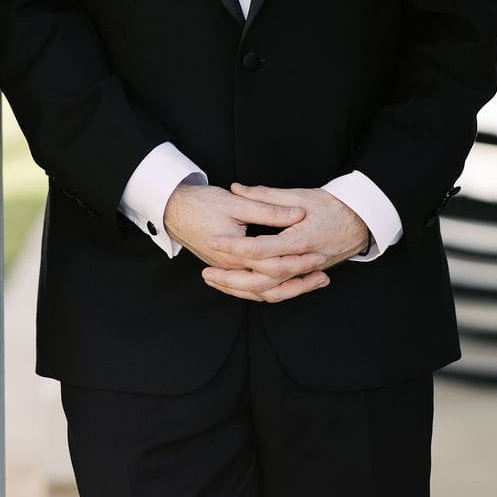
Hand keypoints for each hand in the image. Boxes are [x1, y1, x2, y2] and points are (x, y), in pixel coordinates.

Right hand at [163, 183, 330, 303]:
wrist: (174, 210)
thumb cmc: (202, 204)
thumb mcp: (237, 203)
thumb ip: (268, 209)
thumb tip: (298, 213)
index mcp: (236, 252)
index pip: (273, 263)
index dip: (298, 260)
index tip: (319, 254)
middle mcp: (232, 268)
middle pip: (270, 286)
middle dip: (299, 282)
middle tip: (323, 276)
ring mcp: (227, 272)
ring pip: (261, 293)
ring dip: (288, 290)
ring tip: (312, 283)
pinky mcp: (226, 271)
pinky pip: (250, 290)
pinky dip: (270, 291)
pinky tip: (285, 284)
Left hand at [200, 184, 369, 302]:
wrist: (361, 222)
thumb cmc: (332, 206)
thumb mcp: (299, 195)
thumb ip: (266, 195)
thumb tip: (237, 188)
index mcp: (298, 239)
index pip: (259, 249)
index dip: (234, 246)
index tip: (213, 241)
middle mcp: (301, 262)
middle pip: (261, 280)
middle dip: (231, 280)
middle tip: (206, 273)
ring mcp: (304, 273)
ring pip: (270, 292)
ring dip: (241, 291)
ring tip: (218, 283)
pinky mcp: (305, 278)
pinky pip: (280, 292)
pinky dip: (259, 293)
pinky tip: (242, 289)